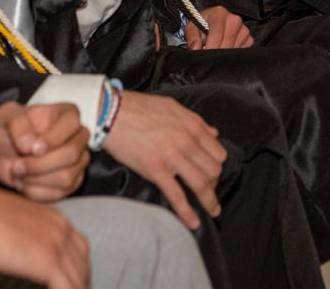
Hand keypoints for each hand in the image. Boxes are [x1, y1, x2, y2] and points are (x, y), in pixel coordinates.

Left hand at [0, 102, 89, 200]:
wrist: (0, 149)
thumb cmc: (7, 128)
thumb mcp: (6, 116)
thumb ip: (17, 123)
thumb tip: (28, 144)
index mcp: (67, 114)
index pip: (71, 125)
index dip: (52, 139)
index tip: (31, 149)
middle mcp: (78, 136)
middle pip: (71, 154)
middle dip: (40, 164)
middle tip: (17, 166)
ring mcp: (78, 161)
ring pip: (67, 177)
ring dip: (36, 179)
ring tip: (17, 172)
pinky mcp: (71, 182)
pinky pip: (59, 193)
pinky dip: (36, 191)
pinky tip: (23, 182)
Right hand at [0, 177, 89, 288]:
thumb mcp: (10, 217)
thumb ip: (25, 232)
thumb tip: (20, 248)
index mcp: (52, 217)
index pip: (78, 247)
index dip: (77, 267)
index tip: (72, 280)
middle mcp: (60, 227)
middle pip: (82, 264)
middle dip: (79, 282)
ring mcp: (56, 243)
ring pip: (78, 279)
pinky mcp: (46, 260)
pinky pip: (67, 287)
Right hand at [102, 91, 225, 229]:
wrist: (111, 112)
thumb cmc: (138, 107)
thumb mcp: (172, 107)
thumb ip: (195, 121)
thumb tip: (213, 133)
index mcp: (192, 126)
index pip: (218, 153)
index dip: (217, 165)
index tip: (211, 172)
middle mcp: (187, 141)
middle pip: (213, 170)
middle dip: (214, 183)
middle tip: (207, 190)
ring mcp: (172, 157)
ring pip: (201, 184)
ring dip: (209, 201)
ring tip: (212, 211)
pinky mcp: (156, 170)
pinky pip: (177, 196)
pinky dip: (187, 213)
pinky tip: (193, 222)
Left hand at [185, 5, 254, 49]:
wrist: (211, 22)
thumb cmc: (201, 24)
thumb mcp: (192, 27)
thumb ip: (192, 37)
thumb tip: (195, 49)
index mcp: (219, 13)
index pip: (217, 35)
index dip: (210, 48)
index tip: (205, 55)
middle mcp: (234, 19)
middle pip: (227, 44)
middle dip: (216, 52)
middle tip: (208, 55)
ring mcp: (243, 29)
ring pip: (234, 50)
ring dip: (224, 53)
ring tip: (216, 48)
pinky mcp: (249, 38)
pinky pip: (242, 51)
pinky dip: (232, 53)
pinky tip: (225, 48)